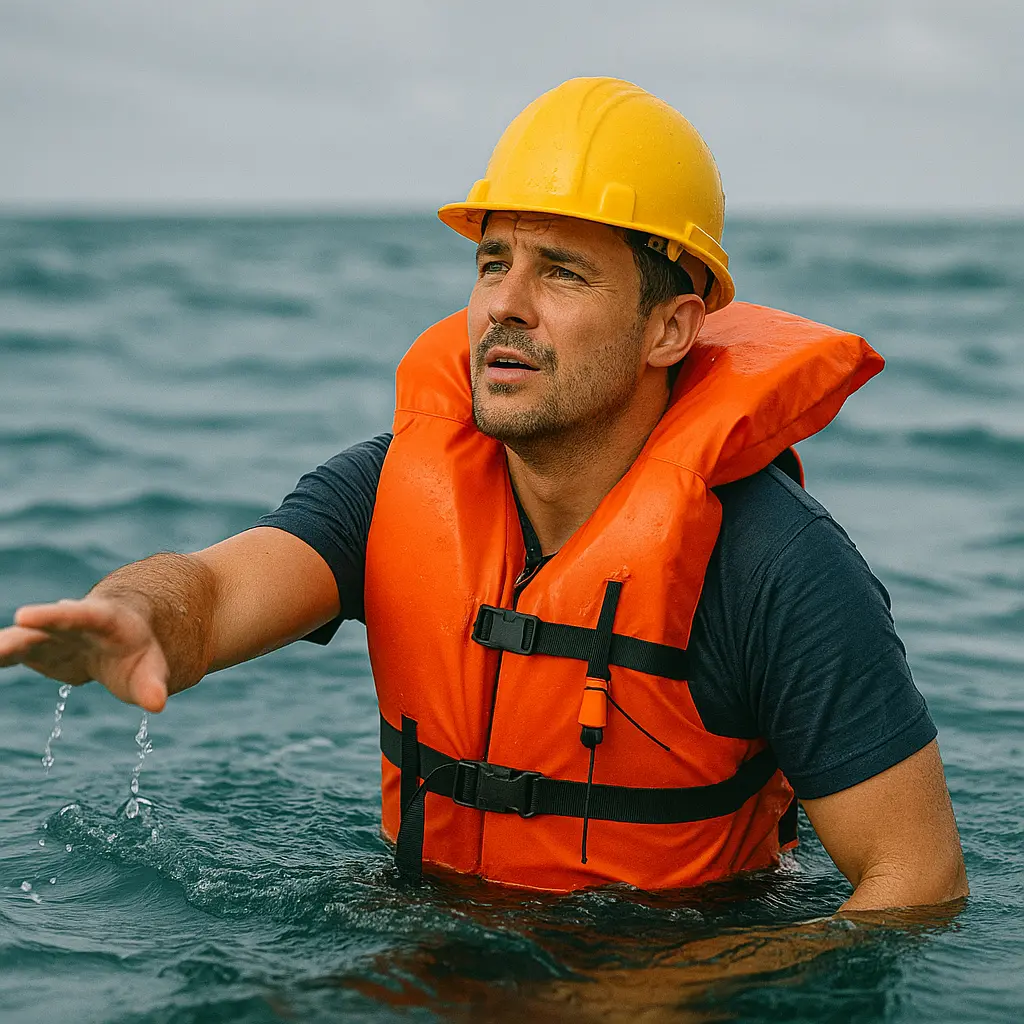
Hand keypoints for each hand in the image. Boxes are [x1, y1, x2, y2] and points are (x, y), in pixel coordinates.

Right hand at [0, 597, 168, 711]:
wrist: (122, 638)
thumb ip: (151, 685)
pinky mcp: (36, 650)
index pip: (81, 615)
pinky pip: (10, 655)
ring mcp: (51, 635)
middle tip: (8, 625)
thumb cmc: (139, 653)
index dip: (54, 616)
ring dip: (0, 648)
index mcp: (104, 620)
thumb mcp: (150, 668)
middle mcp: (72, 623)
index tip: (24, 615)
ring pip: (21, 640)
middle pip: (46, 625)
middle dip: (26, 627)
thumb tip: (156, 704)